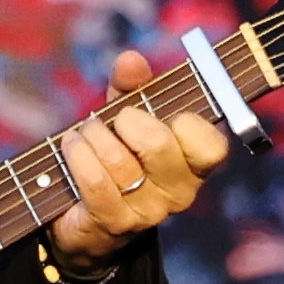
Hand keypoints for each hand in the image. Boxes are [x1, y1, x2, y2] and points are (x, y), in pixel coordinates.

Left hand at [48, 46, 229, 265]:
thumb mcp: (127, 115)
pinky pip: (95, 181)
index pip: (211, 146)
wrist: (86, 217)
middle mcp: (179, 194)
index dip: (186, 123)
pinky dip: (77, 156)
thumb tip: (130, 60)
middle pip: (158, 145)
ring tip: (83, 134)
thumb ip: (132, 86)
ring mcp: (148, 213)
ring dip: (92, 136)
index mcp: (194, 166)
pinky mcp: (115, 224)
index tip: (164, 115)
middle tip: (114, 121)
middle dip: (126, 121)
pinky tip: (71, 147)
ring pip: (119, 161)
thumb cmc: (116, 154)